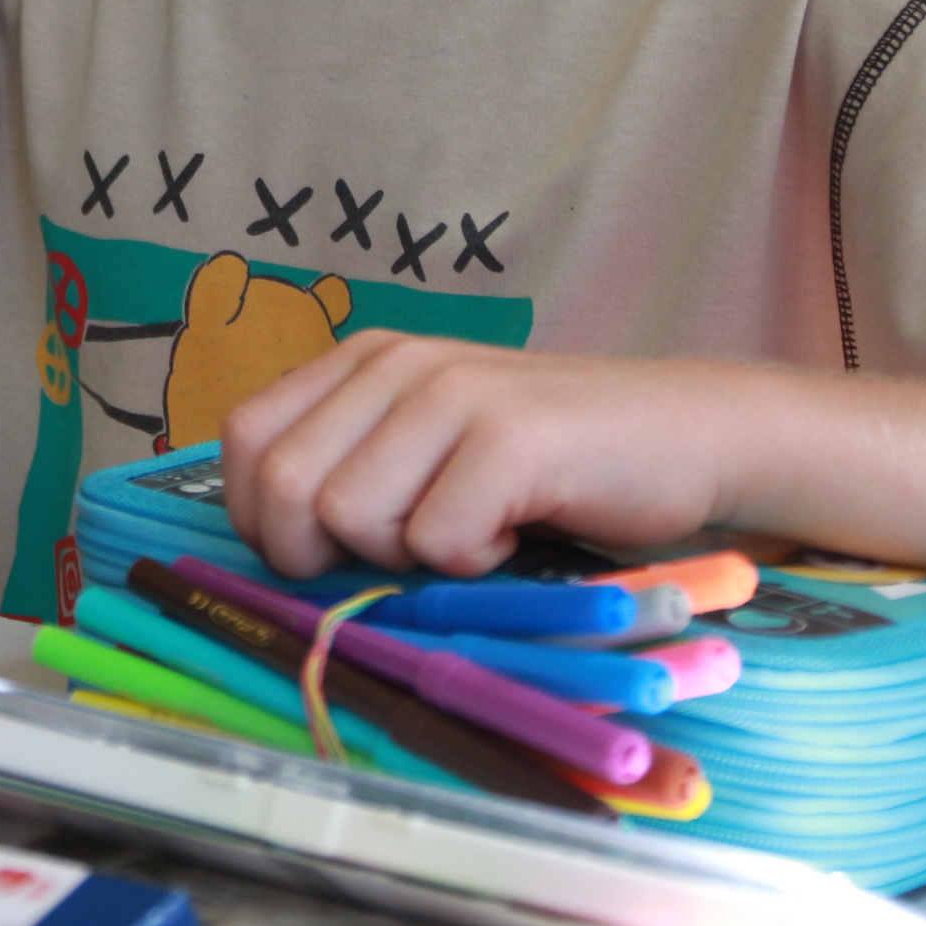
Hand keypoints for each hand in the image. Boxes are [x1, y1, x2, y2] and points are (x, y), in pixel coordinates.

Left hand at [222, 331, 754, 577]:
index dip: (260, 518)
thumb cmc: (544, 464)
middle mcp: (396, 364)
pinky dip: (475, 564)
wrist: (682, 434)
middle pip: (283, 487)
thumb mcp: (427, 448)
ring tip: (471, 528)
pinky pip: (439, 542)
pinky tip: (518, 528)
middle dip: (325, 554)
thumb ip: (350, 469)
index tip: (323, 553)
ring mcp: (453, 394)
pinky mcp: (510, 439)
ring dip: (409, 557)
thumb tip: (270, 546)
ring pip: (350, 516)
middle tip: (405, 554)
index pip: (244, 440)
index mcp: (362, 361)